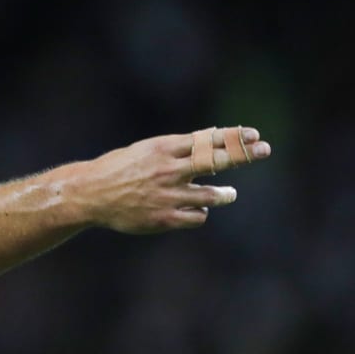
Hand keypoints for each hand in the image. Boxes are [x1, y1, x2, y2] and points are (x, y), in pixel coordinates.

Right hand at [75, 126, 270, 233]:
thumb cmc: (118, 169)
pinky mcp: (164, 218)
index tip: (254, 135)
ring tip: (228, 193)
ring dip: (224, 194)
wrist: (90, 194)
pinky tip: (197, 210)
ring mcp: (168, 195)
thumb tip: (210, 139)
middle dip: (244, 155)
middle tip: (264, 150)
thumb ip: (178, 149)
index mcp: (164, 149)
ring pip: (211, 195)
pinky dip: (201, 213)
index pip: (208, 140)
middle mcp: (169, 170)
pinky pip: (196, 217)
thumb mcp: (146, 150)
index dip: (233, 137)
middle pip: (216, 161)